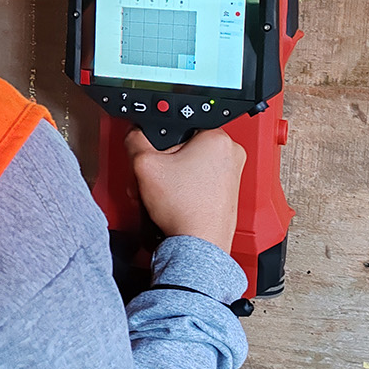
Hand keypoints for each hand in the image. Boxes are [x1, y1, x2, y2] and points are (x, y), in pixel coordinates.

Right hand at [125, 128, 244, 252]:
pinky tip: (175, 200)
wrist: (197, 245)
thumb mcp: (145, 165)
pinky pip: (201, 180)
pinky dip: (185, 187)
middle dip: (165, 160)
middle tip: (157, 176)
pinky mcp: (229, 191)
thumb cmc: (184, 210)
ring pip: (191, 163)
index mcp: (217, 137)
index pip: (180, 123)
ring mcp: (233, 174)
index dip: (161, 140)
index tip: (155, 154)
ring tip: (165, 191)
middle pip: (185, 144)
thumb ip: (135, 140)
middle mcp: (231, 152)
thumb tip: (135, 133)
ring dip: (172, 175)